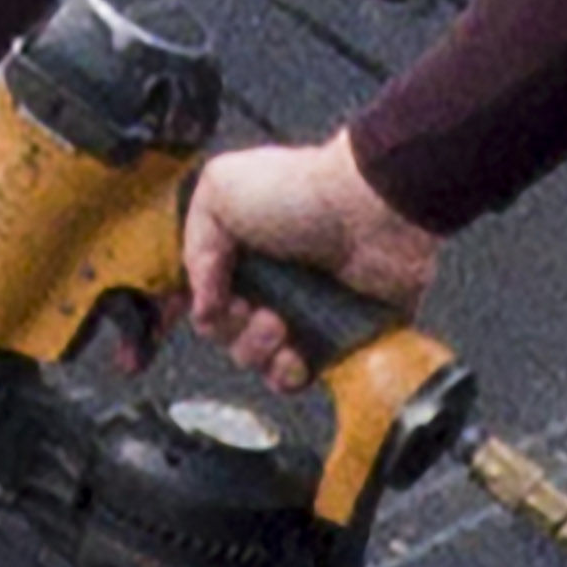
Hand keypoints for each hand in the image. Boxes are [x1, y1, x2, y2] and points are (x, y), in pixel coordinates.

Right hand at [182, 130, 440, 391]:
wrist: (374, 207)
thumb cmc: (301, 190)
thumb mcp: (219, 192)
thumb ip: (194, 247)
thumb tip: (201, 303)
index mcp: (238, 248)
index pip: (201, 294)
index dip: (192, 309)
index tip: (203, 310)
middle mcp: (268, 280)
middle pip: (223, 330)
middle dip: (228, 328)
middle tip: (251, 309)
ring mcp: (302, 311)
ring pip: (253, 356)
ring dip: (254, 349)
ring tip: (278, 326)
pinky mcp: (336, 337)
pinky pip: (297, 375)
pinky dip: (286, 375)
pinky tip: (293, 358)